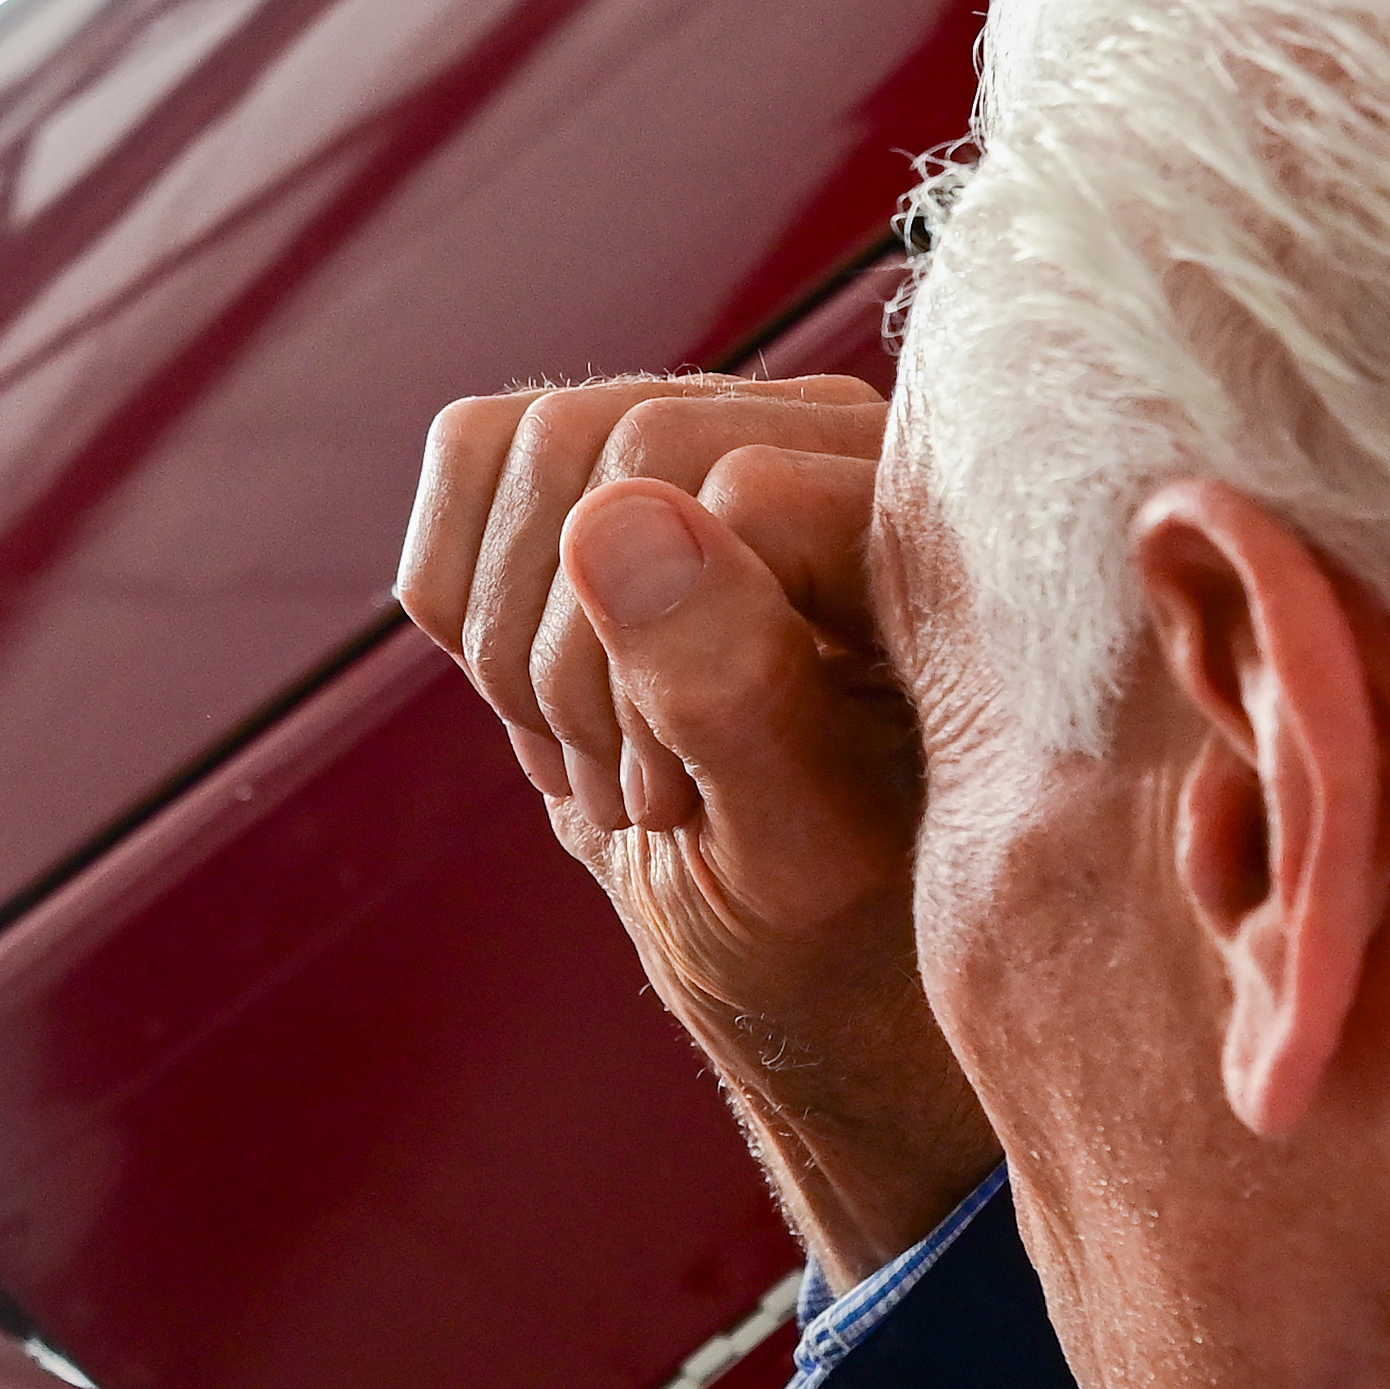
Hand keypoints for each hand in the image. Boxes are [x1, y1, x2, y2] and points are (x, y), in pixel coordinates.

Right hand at [397, 374, 1000, 1281]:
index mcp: (925, 515)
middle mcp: (832, 440)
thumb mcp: (789, 850)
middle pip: (607, 442)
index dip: (652, 659)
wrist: (795, 953)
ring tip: (591, 756)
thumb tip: (612, 520)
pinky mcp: (611, 462)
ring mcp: (716, 435)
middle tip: (623, 794)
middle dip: (570, 652)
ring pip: (526, 443)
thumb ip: (725, 689)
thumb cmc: (838, 925)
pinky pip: (471, 453)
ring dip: (513, 639)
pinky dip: (464, 603)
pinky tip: (549, 707)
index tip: (675, 802)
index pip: (726, 489)